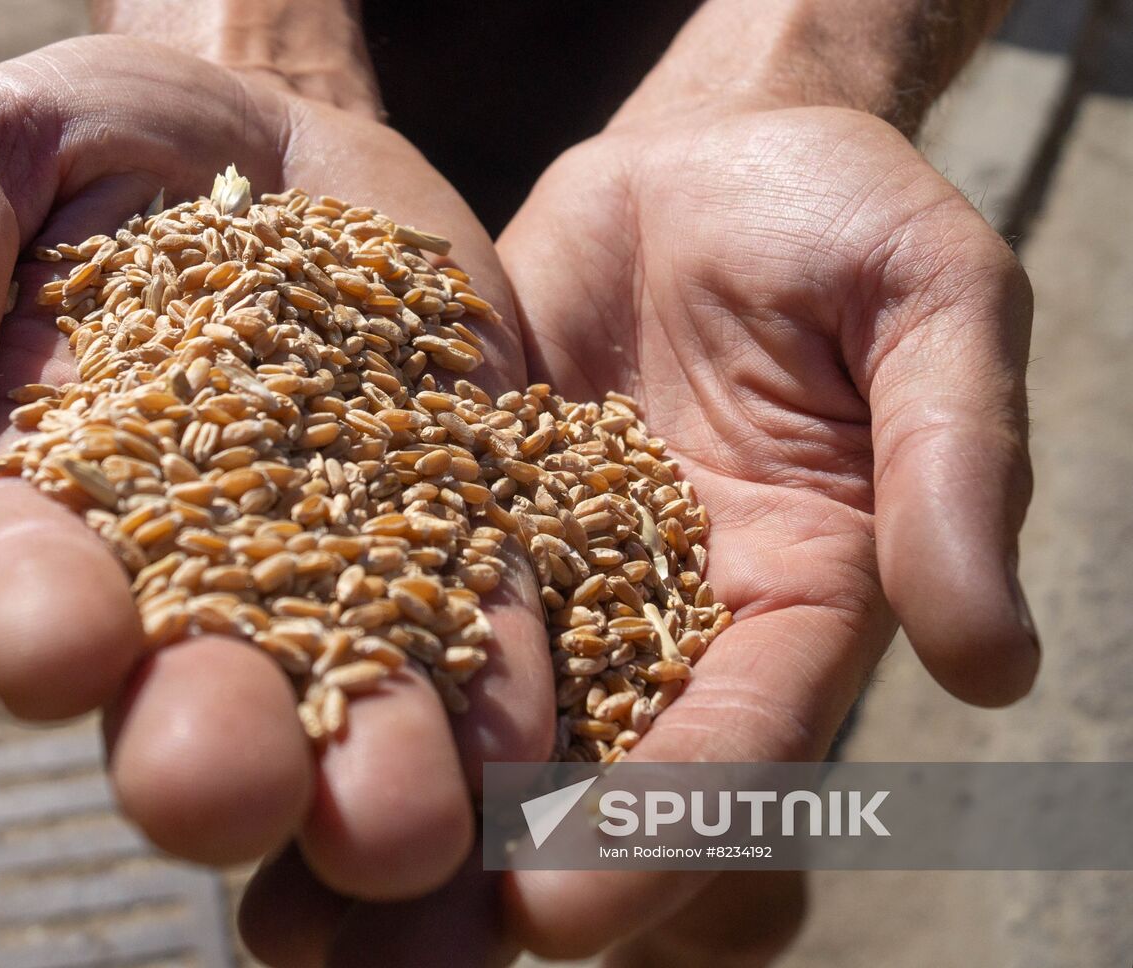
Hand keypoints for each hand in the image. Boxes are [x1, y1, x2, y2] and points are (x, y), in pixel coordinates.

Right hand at [0, 33, 553, 901]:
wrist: (285, 147)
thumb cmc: (118, 148)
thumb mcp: (8, 149)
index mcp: (59, 494)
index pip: (27, 575)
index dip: (31, 615)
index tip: (51, 648)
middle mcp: (197, 573)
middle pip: (196, 685)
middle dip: (209, 747)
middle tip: (230, 797)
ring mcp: (349, 569)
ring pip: (356, 702)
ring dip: (375, 782)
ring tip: (405, 844)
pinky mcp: (470, 541)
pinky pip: (491, 634)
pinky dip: (508, 704)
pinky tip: (529, 774)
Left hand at [234, 99, 1038, 965]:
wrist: (709, 164)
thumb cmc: (842, 219)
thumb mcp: (930, 304)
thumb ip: (955, 468)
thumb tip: (995, 665)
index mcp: (797, 605)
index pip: (735, 751)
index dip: (653, 835)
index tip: (552, 912)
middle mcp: (665, 620)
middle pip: (581, 784)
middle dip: (484, 883)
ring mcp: (551, 578)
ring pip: (468, 728)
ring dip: (382, 824)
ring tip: (276, 922)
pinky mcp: (456, 515)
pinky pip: (393, 610)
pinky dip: (332, 683)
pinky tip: (248, 748)